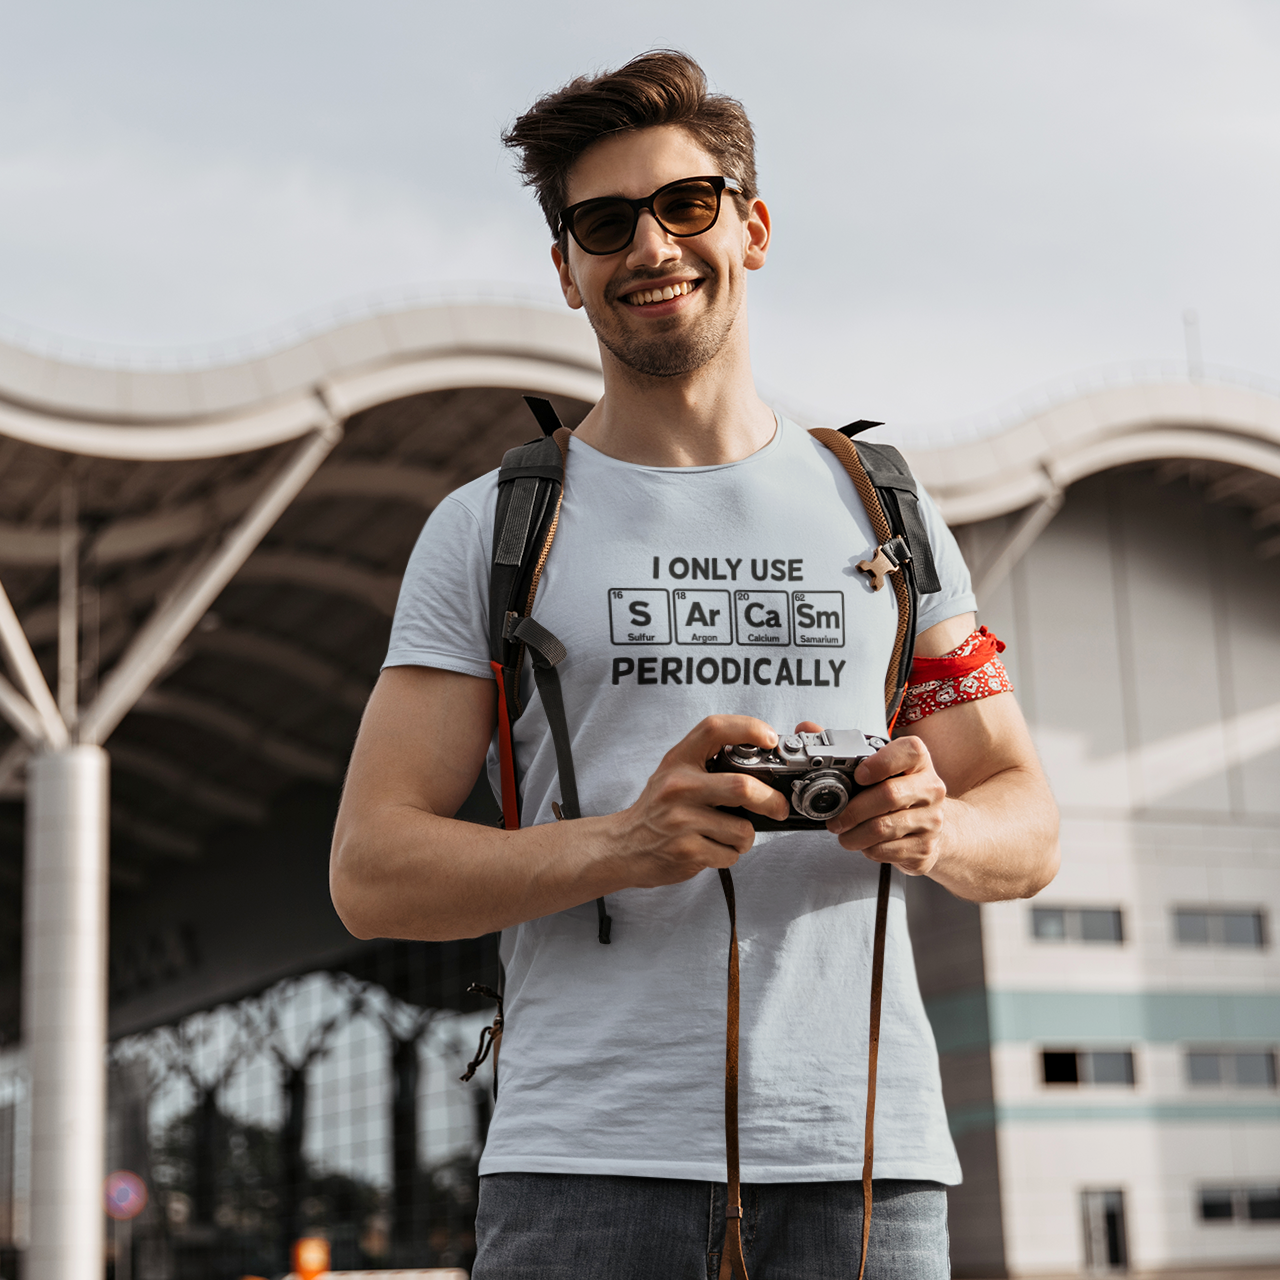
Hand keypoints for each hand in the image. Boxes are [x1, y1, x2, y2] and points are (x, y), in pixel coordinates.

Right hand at [610, 716, 790, 887]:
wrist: (624, 846)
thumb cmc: (657, 808)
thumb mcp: (675, 772)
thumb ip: (709, 762)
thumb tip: (763, 762)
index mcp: (678, 760)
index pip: (714, 728)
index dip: (748, 728)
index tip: (769, 739)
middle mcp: (678, 786)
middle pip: (742, 786)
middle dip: (771, 800)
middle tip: (778, 807)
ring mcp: (681, 820)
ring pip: (742, 828)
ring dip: (746, 837)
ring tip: (727, 834)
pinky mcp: (686, 851)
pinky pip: (730, 854)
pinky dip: (730, 854)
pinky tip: (711, 848)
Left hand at [824, 734, 947, 875]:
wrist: (933, 827)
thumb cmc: (898, 791)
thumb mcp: (877, 766)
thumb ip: (842, 746)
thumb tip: (806, 728)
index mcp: (918, 761)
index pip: (909, 752)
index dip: (881, 762)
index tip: (858, 775)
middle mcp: (930, 788)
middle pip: (889, 795)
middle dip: (853, 810)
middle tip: (835, 819)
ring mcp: (932, 819)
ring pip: (884, 827)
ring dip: (854, 834)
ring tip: (843, 833)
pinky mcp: (925, 847)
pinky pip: (889, 850)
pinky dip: (868, 848)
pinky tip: (864, 843)